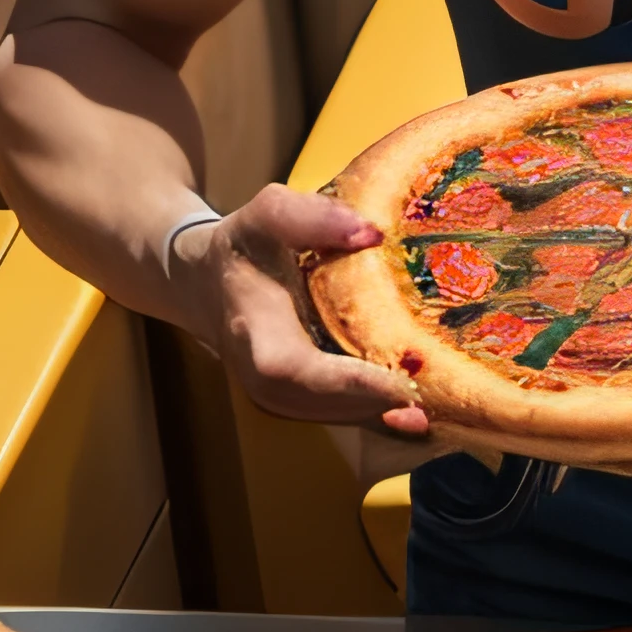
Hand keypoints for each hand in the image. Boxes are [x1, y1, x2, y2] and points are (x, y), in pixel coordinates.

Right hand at [171, 185, 429, 435]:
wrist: (205, 280)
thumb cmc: (244, 243)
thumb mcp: (266, 214)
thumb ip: (310, 217)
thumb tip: (370, 233)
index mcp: (252, 323)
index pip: (289, 366)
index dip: (342, 382)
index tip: (397, 383)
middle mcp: (256, 367)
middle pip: (308, 401)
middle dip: (366, 405)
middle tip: (427, 406)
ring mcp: (268, 387)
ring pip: (319, 414)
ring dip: (372, 417)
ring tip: (427, 416)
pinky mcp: (288, 393)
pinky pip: (327, 412)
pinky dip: (368, 415)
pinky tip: (412, 416)